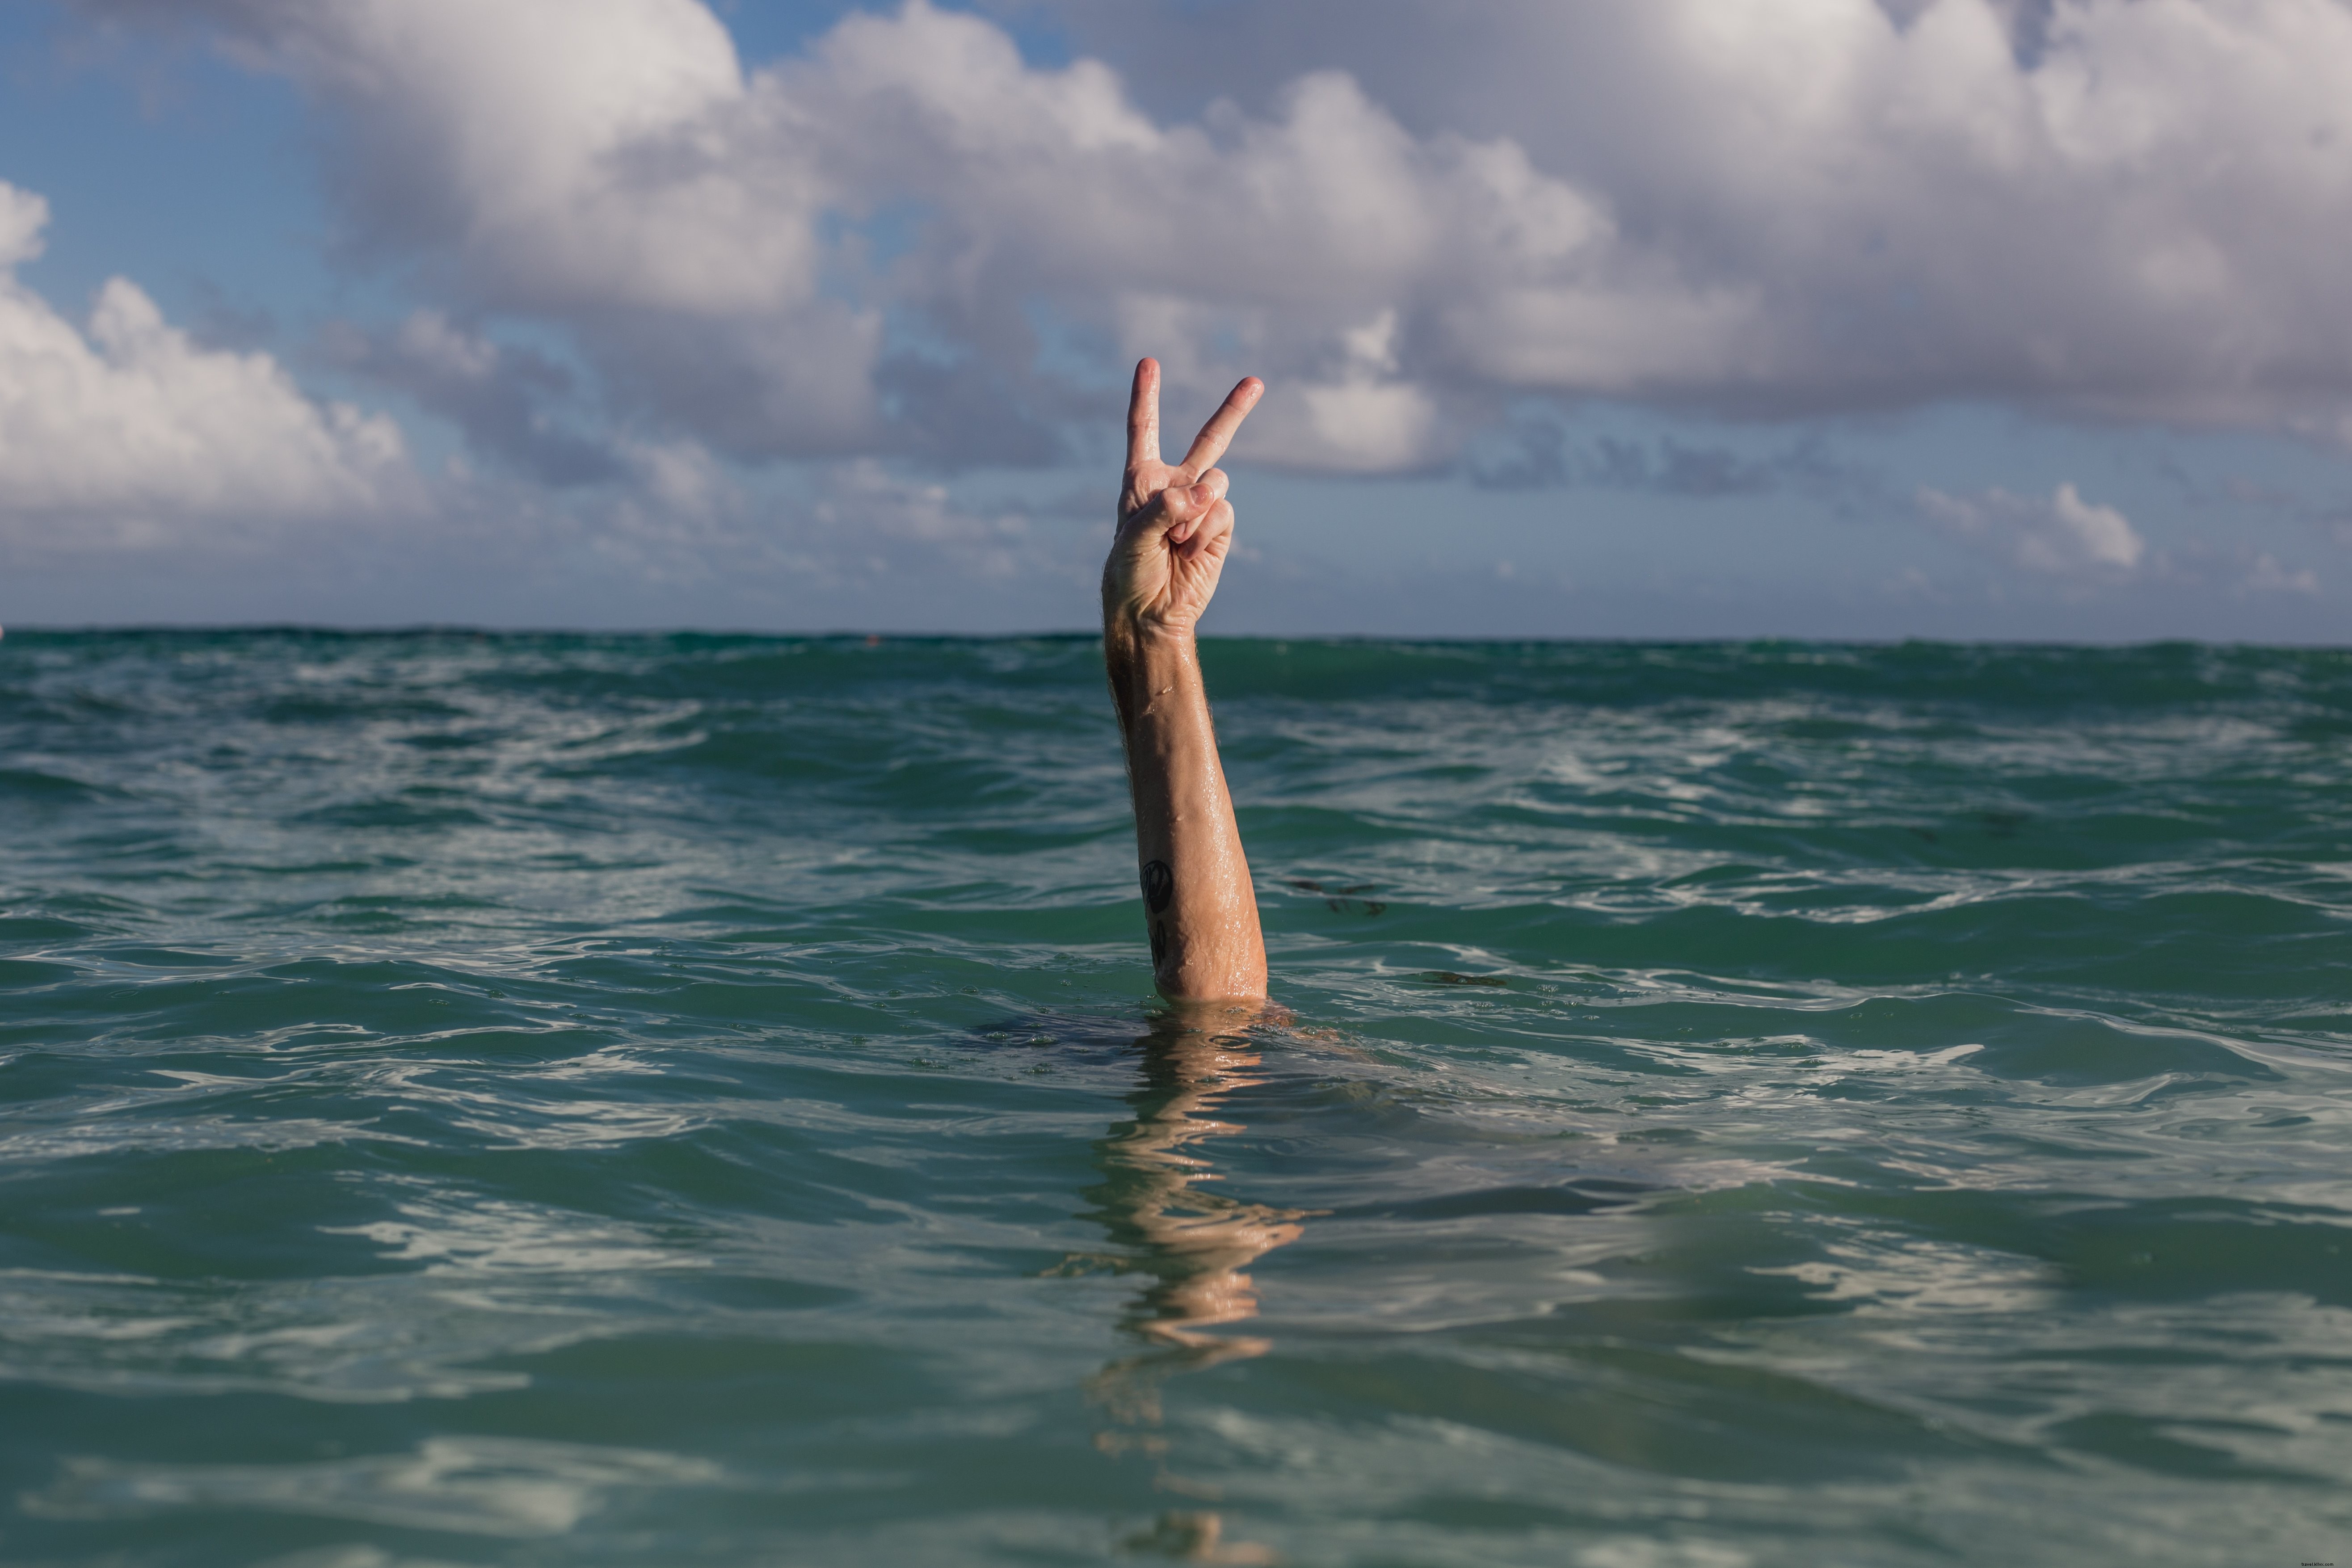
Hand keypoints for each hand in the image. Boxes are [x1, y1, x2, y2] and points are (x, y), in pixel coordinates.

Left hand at [1103, 358, 1262, 639]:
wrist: (1150, 613)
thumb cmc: (1129, 572)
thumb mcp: (1134, 536)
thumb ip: (1167, 506)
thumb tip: (1208, 491)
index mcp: (1142, 480)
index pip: (1144, 430)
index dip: (1146, 396)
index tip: (1149, 362)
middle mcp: (1175, 487)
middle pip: (1211, 440)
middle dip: (1234, 410)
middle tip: (1256, 382)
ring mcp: (1201, 507)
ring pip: (1216, 482)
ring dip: (1195, 511)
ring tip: (1175, 541)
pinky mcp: (1220, 528)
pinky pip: (1223, 511)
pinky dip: (1206, 531)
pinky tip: (1189, 551)